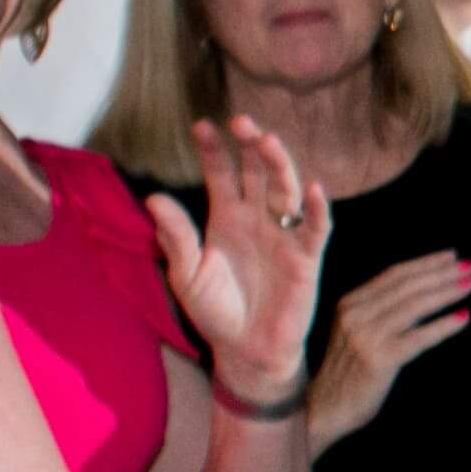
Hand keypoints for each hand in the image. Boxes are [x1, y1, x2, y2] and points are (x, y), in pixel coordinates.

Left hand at [154, 113, 330, 405]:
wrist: (246, 351)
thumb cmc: (216, 312)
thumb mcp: (187, 275)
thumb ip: (175, 238)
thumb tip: (153, 198)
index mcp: (226, 219)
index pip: (222, 174)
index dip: (213, 151)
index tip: (201, 125)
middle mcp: (257, 220)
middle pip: (256, 172)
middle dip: (250, 145)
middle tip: (240, 121)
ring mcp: (284, 236)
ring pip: (285, 190)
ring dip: (279, 165)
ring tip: (268, 141)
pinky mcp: (306, 258)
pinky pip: (316, 228)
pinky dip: (317, 209)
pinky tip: (313, 188)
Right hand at [312, 254, 470, 449]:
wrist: (323, 409)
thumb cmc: (347, 373)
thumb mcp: (357, 332)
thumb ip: (380, 311)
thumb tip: (424, 291)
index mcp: (349, 304)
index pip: (394, 275)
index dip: (425, 263)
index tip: (451, 256)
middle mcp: (355, 315)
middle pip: (407, 286)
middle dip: (441, 273)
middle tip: (470, 266)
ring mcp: (365, 336)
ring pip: (414, 306)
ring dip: (445, 293)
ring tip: (469, 285)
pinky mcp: (378, 359)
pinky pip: (418, 337)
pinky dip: (443, 326)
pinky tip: (462, 317)